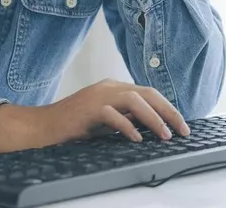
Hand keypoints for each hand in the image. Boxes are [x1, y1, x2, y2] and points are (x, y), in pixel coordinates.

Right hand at [0, 79, 189, 153]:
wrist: (42, 127)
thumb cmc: (74, 126)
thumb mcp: (106, 120)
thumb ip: (125, 118)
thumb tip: (152, 127)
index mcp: (114, 87)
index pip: (148, 93)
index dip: (167, 107)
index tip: (181, 124)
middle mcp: (108, 87)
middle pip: (146, 93)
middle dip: (168, 111)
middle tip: (182, 130)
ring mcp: (98, 96)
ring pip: (134, 99)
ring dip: (153, 118)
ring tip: (164, 135)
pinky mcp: (87, 108)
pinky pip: (112, 114)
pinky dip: (127, 126)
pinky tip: (136, 138)